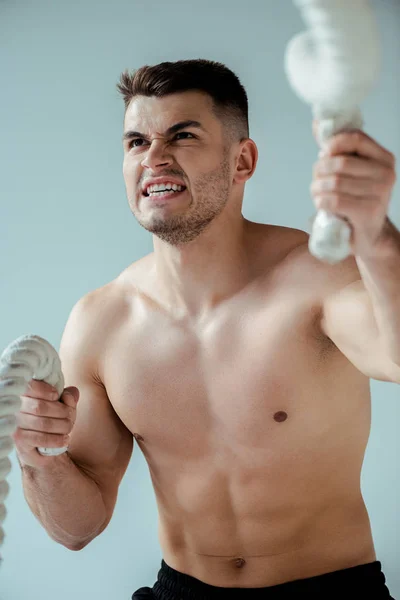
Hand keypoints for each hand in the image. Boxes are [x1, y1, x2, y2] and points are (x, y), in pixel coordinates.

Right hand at [12, 380, 79, 468]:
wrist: (39, 447)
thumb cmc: (50, 419)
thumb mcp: (61, 406)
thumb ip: (67, 397)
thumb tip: (73, 392)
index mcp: (23, 393)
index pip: (31, 387)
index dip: (47, 390)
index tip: (57, 395)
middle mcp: (15, 408)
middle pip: (40, 407)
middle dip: (62, 411)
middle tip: (70, 416)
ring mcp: (15, 424)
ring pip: (43, 423)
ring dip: (62, 426)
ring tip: (68, 428)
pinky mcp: (19, 440)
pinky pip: (41, 438)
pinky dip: (57, 439)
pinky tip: (65, 439)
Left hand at [310, 121, 396, 257]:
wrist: (369, 236)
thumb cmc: (355, 201)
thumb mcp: (351, 173)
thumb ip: (337, 150)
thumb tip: (317, 122)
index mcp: (384, 158)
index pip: (355, 138)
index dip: (332, 145)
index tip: (323, 156)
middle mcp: (386, 173)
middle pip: (340, 163)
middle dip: (320, 172)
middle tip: (317, 182)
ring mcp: (380, 193)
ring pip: (334, 182)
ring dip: (317, 189)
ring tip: (318, 195)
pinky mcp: (368, 211)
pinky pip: (333, 200)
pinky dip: (320, 202)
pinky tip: (321, 205)